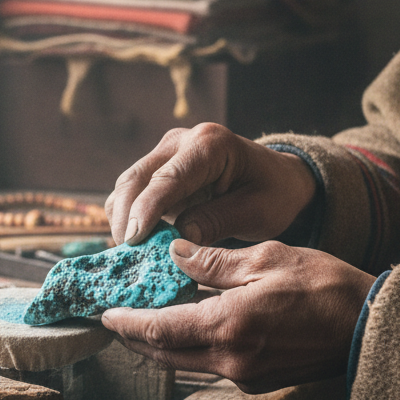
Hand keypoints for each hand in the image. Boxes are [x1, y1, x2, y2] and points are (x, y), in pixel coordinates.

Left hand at [101, 239, 375, 392]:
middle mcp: (230, 360)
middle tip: (117, 322)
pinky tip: (189, 328)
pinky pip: (211, 366)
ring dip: (162, 344)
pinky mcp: (259, 381)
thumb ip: (215, 260)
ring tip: (145, 322)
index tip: (106, 314)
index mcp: (228, 327)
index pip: (158, 330)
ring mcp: (245, 376)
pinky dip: (191, 348)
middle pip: (165, 353)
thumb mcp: (268, 258)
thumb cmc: (327, 287)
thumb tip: (176, 253)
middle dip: (136, 338)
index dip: (127, 323)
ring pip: (186, 362)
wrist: (373, 330)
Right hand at [105, 123, 315, 246]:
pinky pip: (132, 194)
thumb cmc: (273, 194)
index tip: (133, 240)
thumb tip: (178, 241)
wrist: (277, 179)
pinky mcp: (157, 170)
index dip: (146, 210)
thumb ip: (216, 222)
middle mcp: (180, 142)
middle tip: (126, 257)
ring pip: (127, 186)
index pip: (168, 179)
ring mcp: (165, 154)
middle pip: (136, 179)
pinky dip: (128, 218)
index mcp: (210, 145)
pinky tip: (136, 246)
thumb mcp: (256, 212)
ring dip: (122, 220)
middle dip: (125, 218)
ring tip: (129, 255)